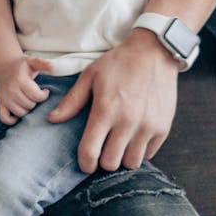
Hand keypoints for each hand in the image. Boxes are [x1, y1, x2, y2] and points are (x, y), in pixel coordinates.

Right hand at [0, 55, 53, 124]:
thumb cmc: (20, 66)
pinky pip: (4, 118)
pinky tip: (17, 113)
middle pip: (29, 105)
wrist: (3, 65)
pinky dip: (11, 120)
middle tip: (35, 95)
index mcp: (20, 80)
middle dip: (35, 102)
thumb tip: (53, 66)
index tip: (44, 91)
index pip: (36, 96)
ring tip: (28, 101)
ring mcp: (4, 98)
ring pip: (20, 113)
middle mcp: (10, 90)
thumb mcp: (32, 61)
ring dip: (26, 110)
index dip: (44, 95)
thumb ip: (43, 63)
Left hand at [48, 30, 177, 172]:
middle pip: (111, 163)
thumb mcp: (90, 75)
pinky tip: (133, 138)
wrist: (154, 52)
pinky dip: (139, 151)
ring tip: (118, 145)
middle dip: (103, 161)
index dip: (85, 163)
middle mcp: (128, 121)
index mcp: (106, 109)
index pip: (91, 151)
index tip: (85, 164)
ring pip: (131, 162)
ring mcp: (148, 126)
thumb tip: (53, 119)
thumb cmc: (118, 63)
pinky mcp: (163, 127)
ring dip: (122, 158)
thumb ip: (72, 100)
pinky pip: (149, 154)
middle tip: (102, 150)